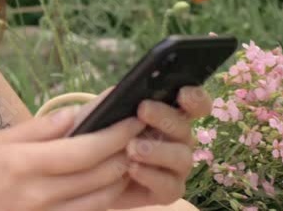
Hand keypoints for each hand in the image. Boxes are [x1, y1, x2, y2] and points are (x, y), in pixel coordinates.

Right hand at [0, 100, 146, 210]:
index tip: (134, 115)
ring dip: (125, 174)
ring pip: (104, 198)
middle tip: (143, 129)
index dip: (116, 132)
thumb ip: (39, 129)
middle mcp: (40, 195)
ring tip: (134, 150)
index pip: (86, 149)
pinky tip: (112, 180)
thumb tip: (78, 114)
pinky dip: (109, 196)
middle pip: (102, 174)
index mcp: (24, 165)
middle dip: (129, 149)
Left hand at [109, 85, 213, 208]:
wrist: (87, 172)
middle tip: (143, 111)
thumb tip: (123, 91)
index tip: (182, 94)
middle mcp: (178, 140)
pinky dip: (151, 176)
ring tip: (132, 148)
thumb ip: (114, 101)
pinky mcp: (168, 191)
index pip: (194, 104)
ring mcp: (176, 167)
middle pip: (185, 127)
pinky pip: (170, 185)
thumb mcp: (100, 114)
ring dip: (158, 150)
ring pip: (182, 157)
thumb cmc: (98, 135)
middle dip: (166, 118)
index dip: (195, 98)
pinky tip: (132, 169)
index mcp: (168, 116)